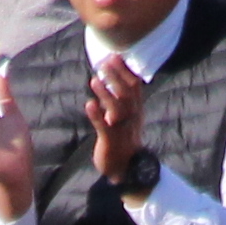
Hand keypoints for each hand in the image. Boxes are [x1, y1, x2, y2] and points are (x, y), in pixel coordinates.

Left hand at [80, 48, 146, 188]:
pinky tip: (89, 105)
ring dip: (105, 94)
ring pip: (117, 110)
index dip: (125, 70)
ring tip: (94, 80)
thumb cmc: (123, 139)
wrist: (125, 168)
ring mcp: (121, 129)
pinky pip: (104, 128)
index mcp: (136, 110)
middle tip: (104, 63)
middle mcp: (131, 118)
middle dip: (116, 77)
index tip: (114, 56)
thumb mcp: (126, 116)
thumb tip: (110, 76)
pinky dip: (97, 116)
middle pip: (127, 94)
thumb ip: (120, 98)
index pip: (135, 86)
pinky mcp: (110, 141)